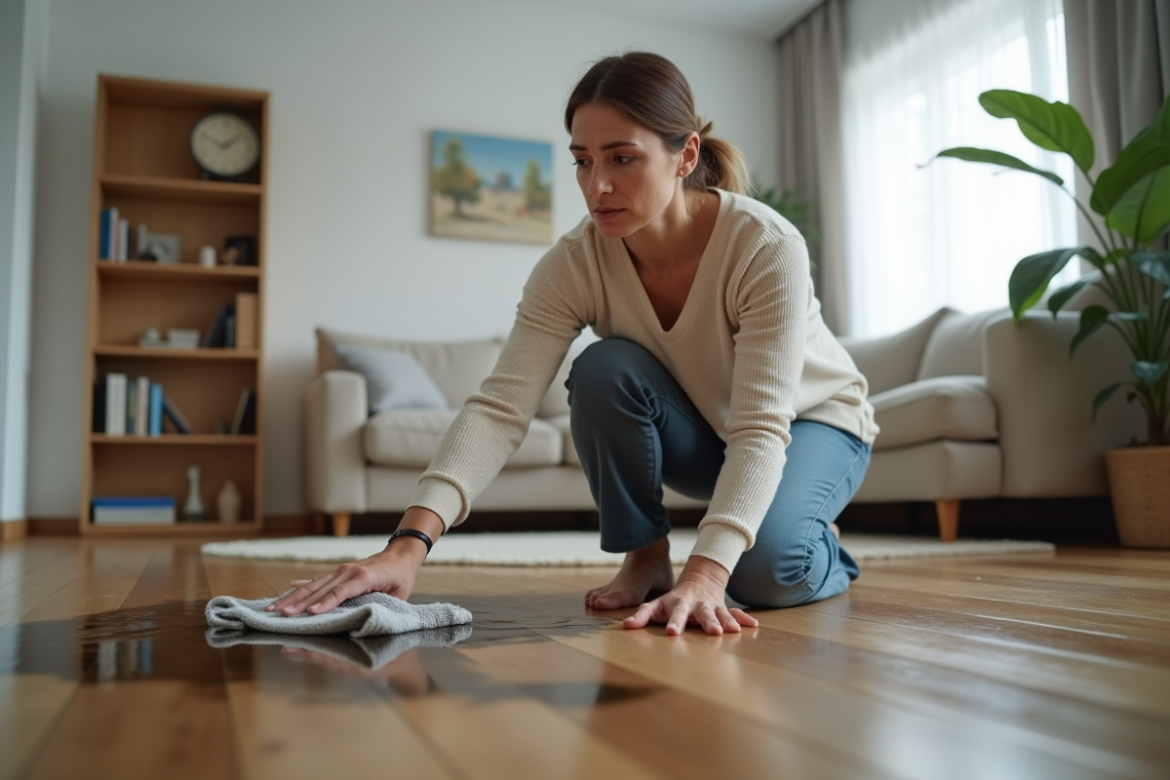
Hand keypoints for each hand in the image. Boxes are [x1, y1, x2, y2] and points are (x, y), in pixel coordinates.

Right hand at [266, 508, 443, 615]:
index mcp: (364, 577)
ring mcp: (340, 570)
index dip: (325, 604)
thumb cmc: (400, 578)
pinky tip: (286, 591)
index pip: (341, 592)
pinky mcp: (337, 572)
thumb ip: (384, 606)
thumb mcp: (399, 594)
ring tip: (274, 607)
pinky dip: (300, 587)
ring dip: (293, 597)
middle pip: (320, 589)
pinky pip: (316, 581)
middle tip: (281, 615)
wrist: (400, 555)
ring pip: (313, 584)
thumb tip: (369, 621)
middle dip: (299, 603)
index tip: (308, 614)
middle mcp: (348, 571)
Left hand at [623, 556, 758, 635]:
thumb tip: (626, 626)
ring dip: (725, 622)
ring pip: (719, 614)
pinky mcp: (722, 610)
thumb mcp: (656, 605)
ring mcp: (711, 607)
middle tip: (712, 632)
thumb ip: (642, 616)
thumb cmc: (672, 600)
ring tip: (730, 631)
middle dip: (708, 623)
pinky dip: (742, 620)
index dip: (674, 623)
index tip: (673, 634)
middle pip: (701, 614)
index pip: (674, 614)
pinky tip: (752, 626)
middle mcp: (696, 606)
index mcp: (678, 604)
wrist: (699, 579)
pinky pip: (734, 614)